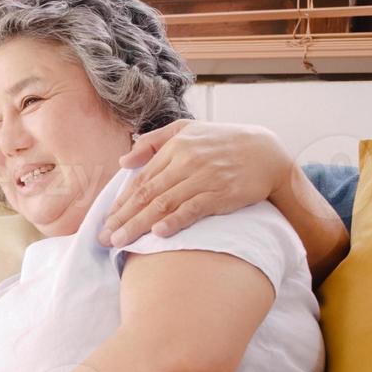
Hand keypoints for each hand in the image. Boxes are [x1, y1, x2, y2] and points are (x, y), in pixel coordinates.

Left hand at [101, 120, 294, 247]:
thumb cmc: (223, 143)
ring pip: (164, 203)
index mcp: (175, 147)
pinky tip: (158, 233)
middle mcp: (186, 161)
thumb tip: (124, 160)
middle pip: (147, 193)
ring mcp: (204, 177)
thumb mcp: (188, 130)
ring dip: (139, 224)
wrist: (267, 153)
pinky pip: (194, 209)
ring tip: (120, 241)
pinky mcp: (221, 193)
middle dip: (123, 217)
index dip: (121, 202)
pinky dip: (175, 220)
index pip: (141, 179)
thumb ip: (154, 142)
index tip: (105, 221)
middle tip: (104, 238)